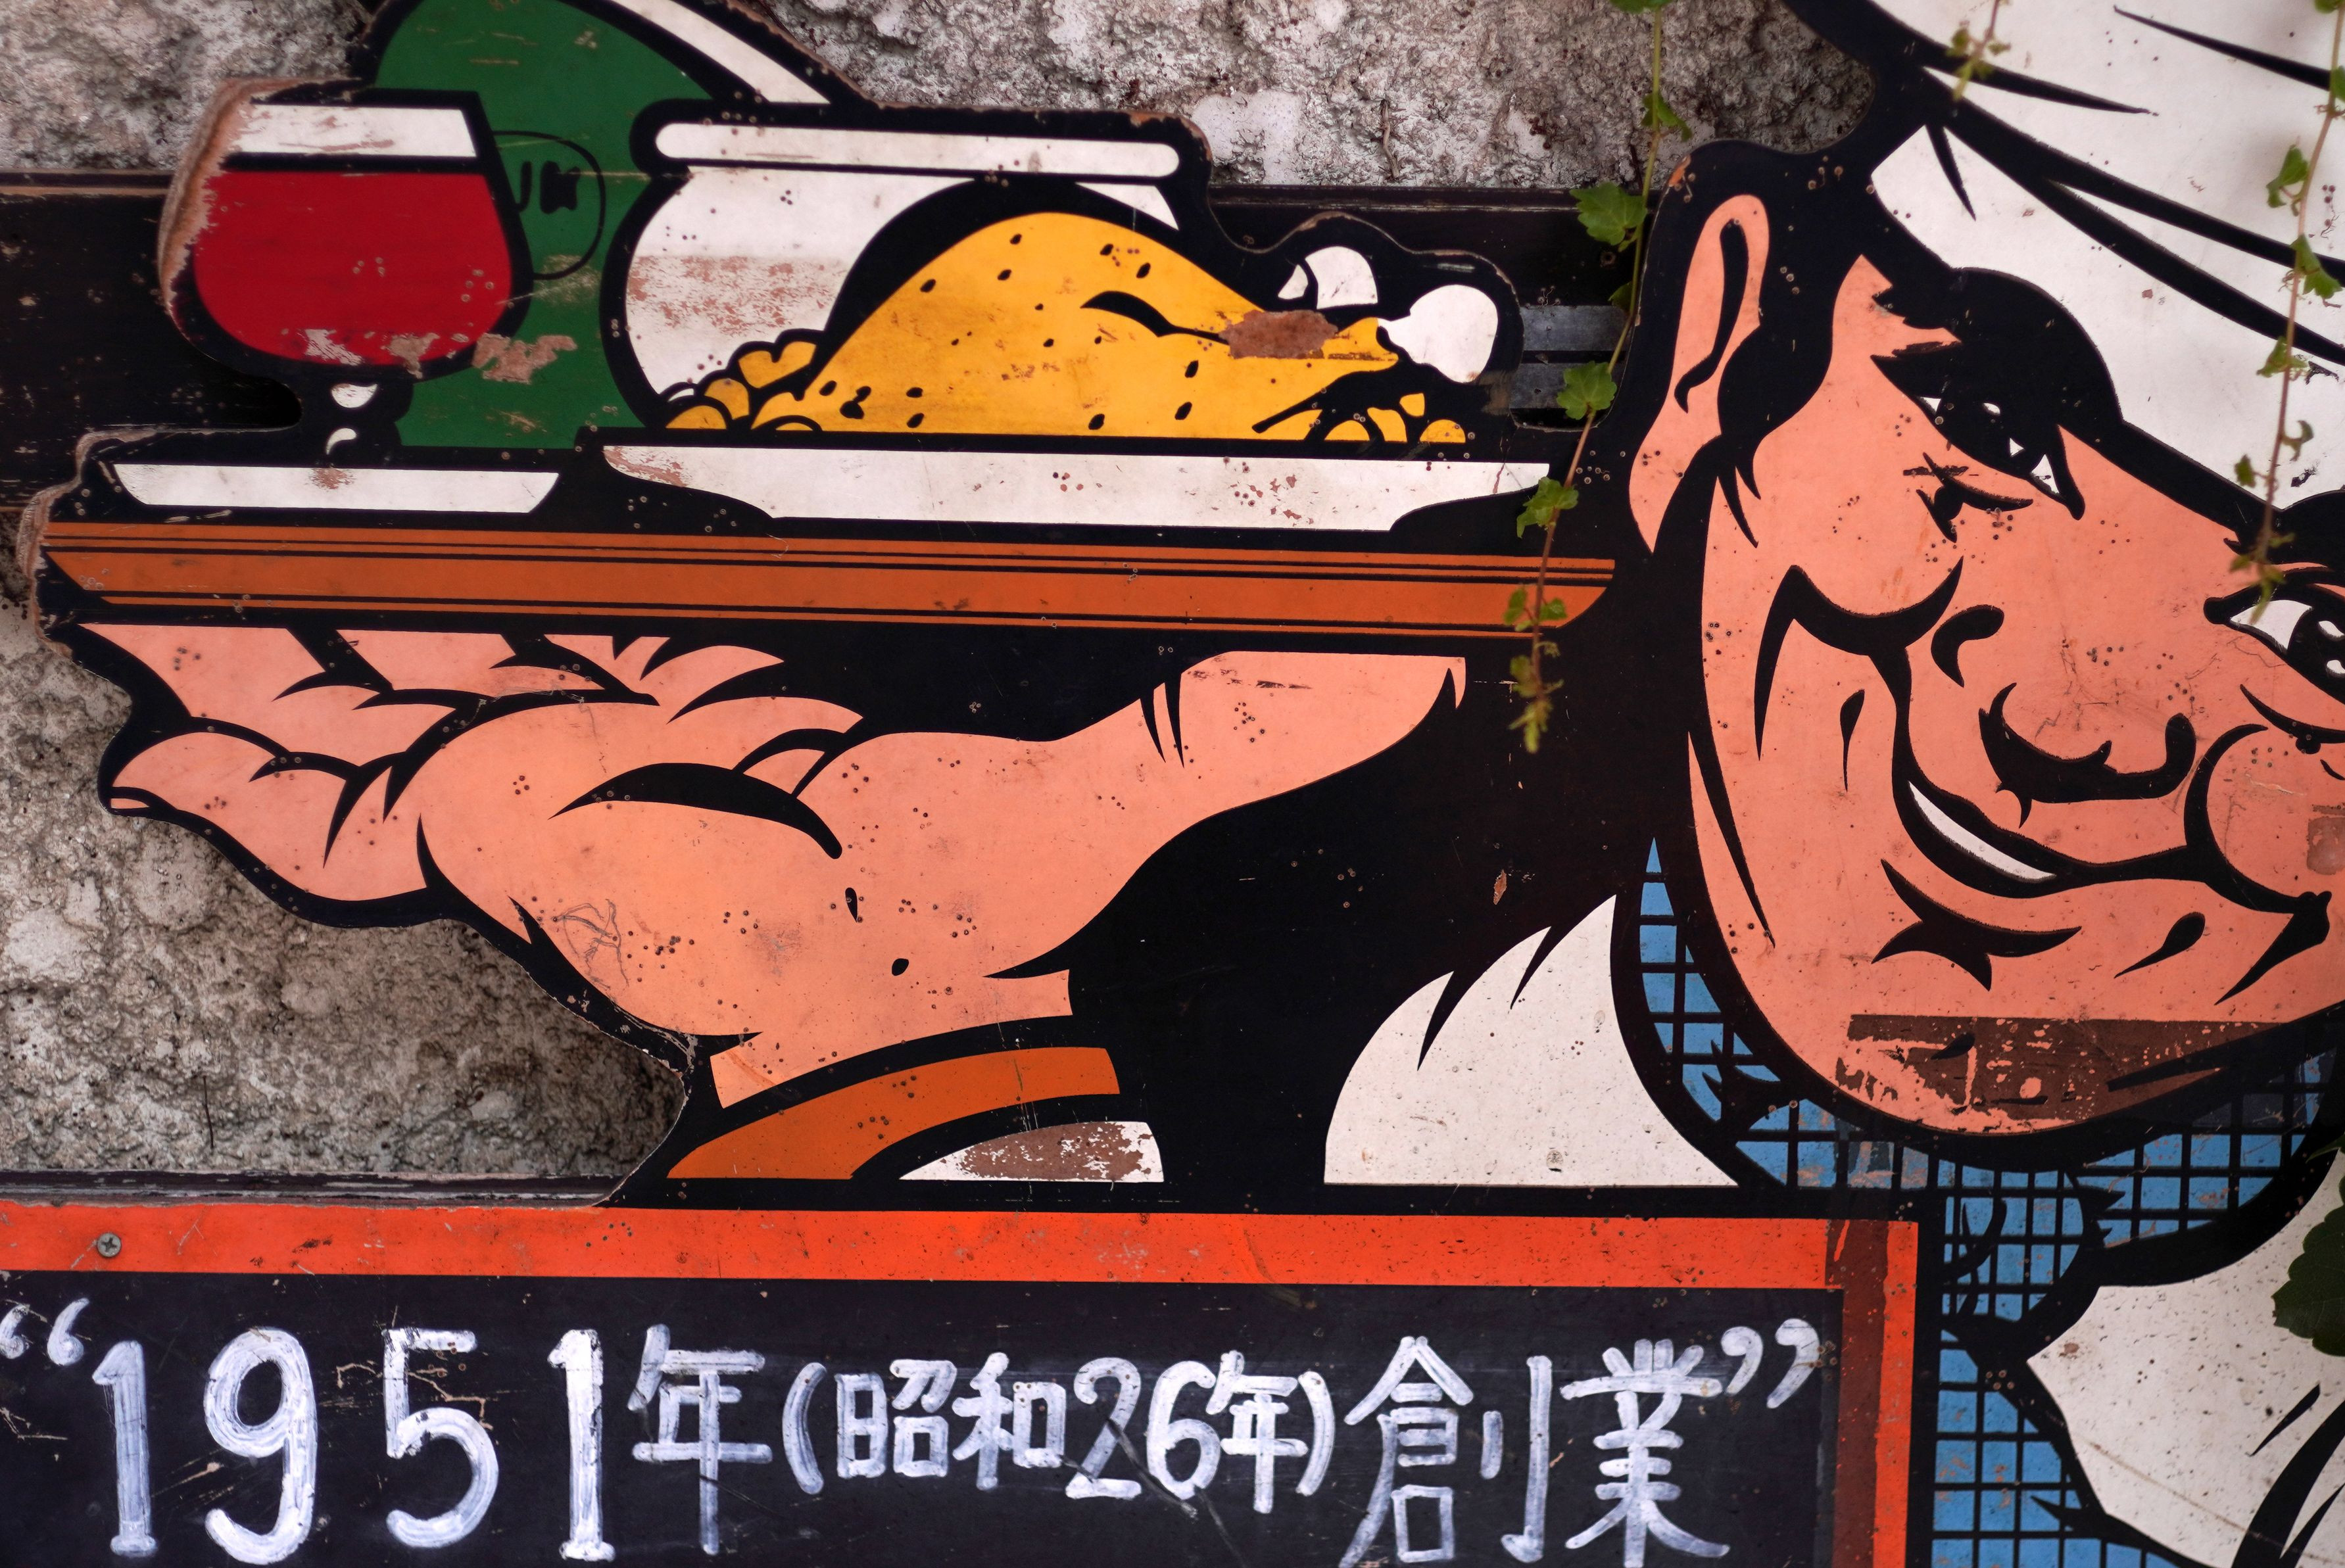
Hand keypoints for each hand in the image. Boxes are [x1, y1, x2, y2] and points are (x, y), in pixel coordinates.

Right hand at [78, 624, 1458, 1099]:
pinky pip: (333, 798)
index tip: (523, 477)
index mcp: (748, 674)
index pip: (637, 580)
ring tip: (166, 600)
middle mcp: (633, 707)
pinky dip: (249, 772)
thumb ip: (1249, 709)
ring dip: (287, 658)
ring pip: (385, 690)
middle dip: (391, 582)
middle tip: (296, 517)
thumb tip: (1402, 654)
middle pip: (486, 620)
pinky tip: (159, 738)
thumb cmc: (954, 912)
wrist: (867, 1031)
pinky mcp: (477, 828)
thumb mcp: (1103, 779)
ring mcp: (542, 763)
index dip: (574, 525)